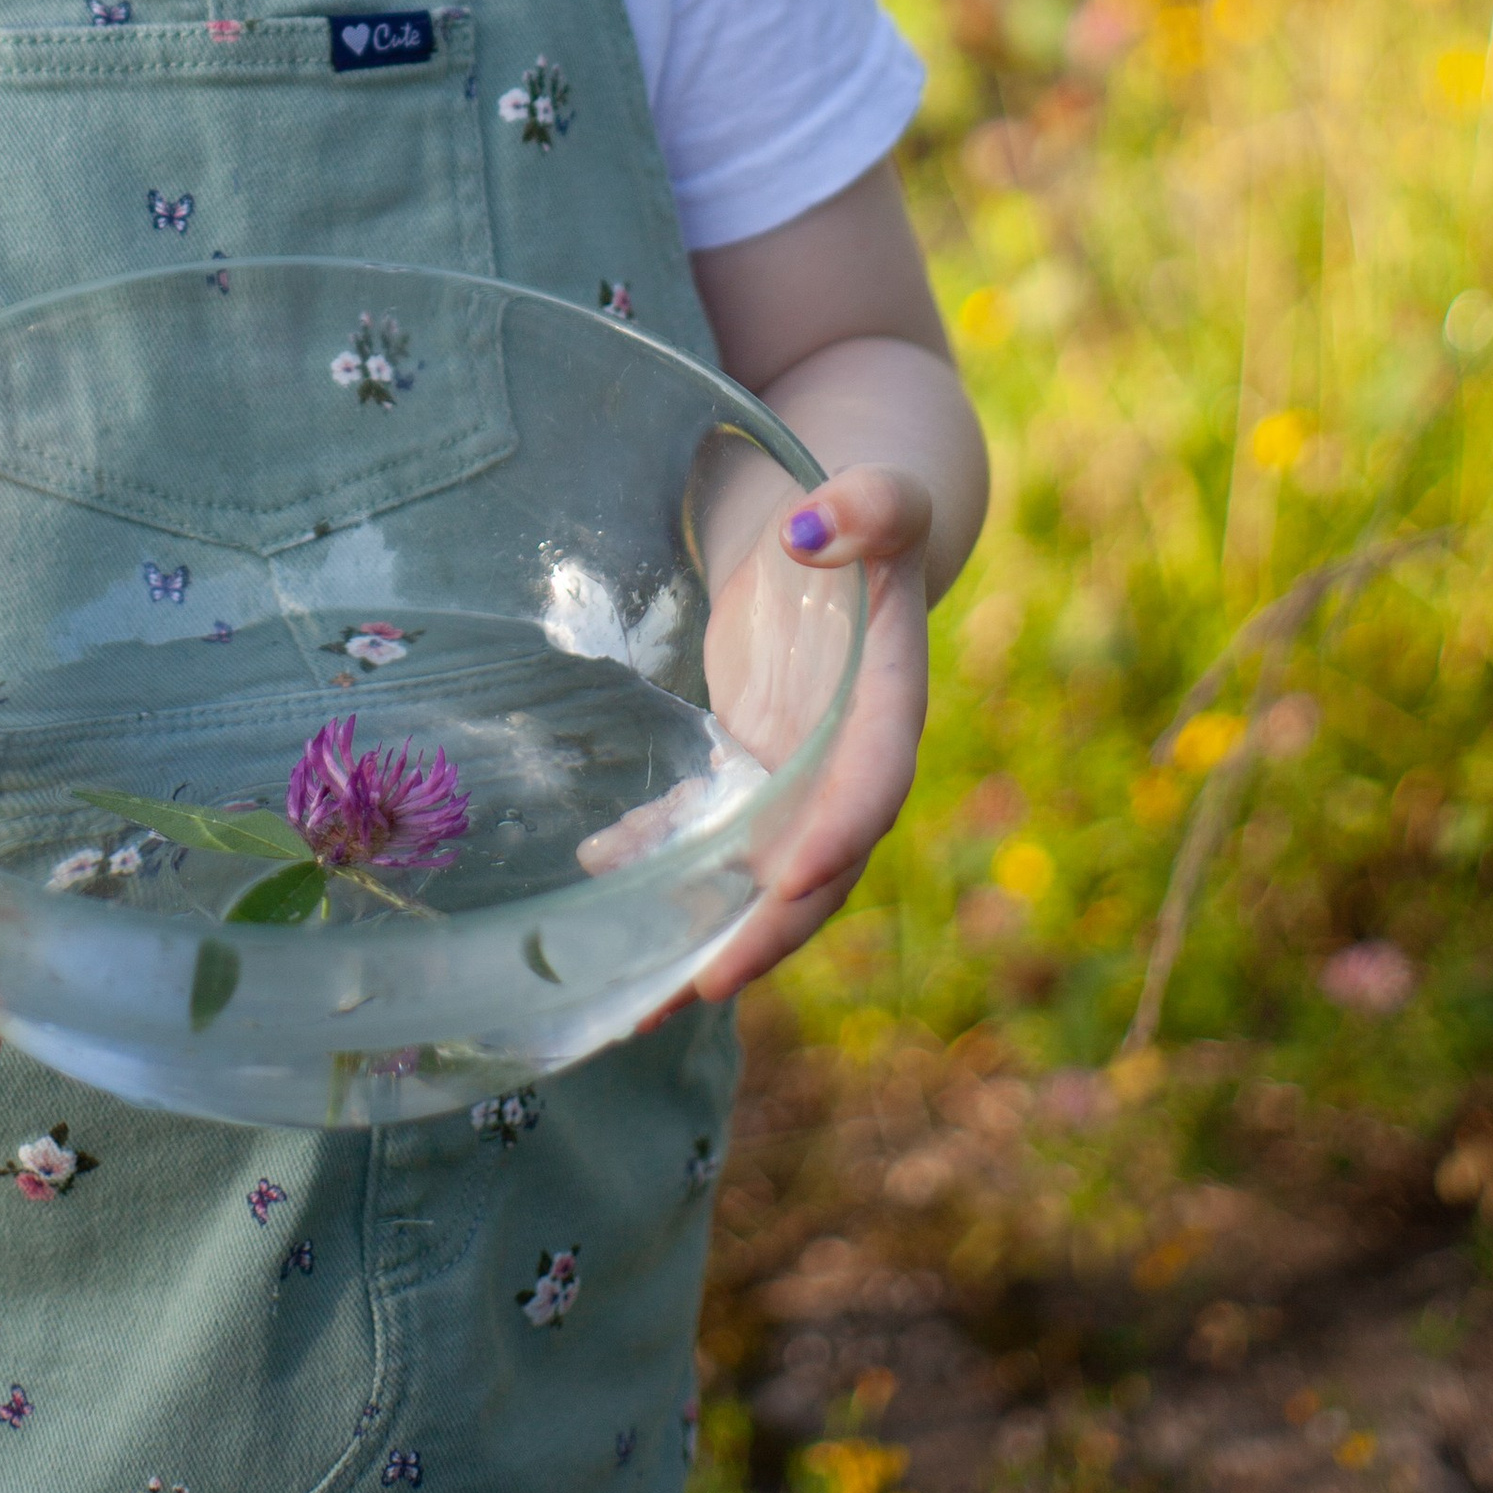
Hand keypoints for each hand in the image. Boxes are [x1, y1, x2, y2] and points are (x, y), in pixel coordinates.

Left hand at [689, 463, 931, 997]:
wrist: (842, 530)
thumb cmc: (863, 512)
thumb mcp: (880, 495)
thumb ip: (867, 507)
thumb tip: (811, 532)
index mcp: (889, 702)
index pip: (872, 781)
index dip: (837, 832)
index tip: (788, 878)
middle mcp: (847, 757)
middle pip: (816, 863)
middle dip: (763, 928)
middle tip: (699, 983)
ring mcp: (798, 768)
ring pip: (758, 871)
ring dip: (706, 930)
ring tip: (638, 997)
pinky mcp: (753, 762)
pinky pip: (712, 828)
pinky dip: (662, 858)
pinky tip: (603, 872)